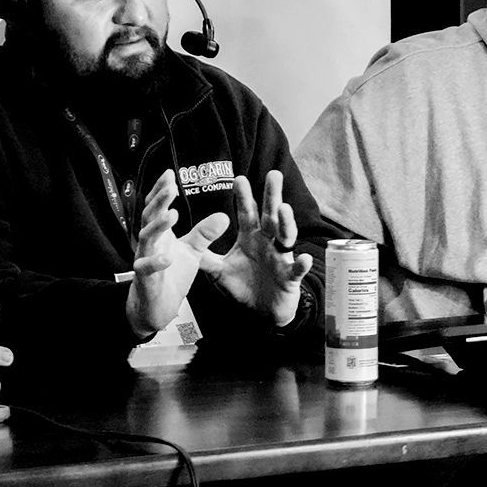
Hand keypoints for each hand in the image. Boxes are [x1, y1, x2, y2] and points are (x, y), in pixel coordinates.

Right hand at [127, 170, 228, 338]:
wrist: (156, 306)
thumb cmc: (171, 275)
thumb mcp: (191, 252)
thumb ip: (204, 234)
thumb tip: (224, 216)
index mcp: (159, 233)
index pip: (157, 207)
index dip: (161, 191)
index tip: (170, 175)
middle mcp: (149, 243)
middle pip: (149, 217)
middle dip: (159, 201)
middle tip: (171, 187)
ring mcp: (144, 259)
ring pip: (146, 239)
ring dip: (158, 226)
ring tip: (172, 215)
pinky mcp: (145, 280)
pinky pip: (147, 269)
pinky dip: (156, 262)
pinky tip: (167, 256)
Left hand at [200, 171, 312, 325]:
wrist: (263, 312)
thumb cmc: (244, 287)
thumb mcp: (220, 272)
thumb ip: (205, 257)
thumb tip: (182, 245)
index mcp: (251, 238)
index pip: (247, 213)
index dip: (244, 197)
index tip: (238, 178)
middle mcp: (268, 242)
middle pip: (270, 215)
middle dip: (272, 196)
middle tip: (274, 174)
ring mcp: (280, 258)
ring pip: (286, 236)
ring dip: (287, 223)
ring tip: (284, 209)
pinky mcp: (290, 277)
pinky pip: (297, 270)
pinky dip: (302, 264)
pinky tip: (304, 258)